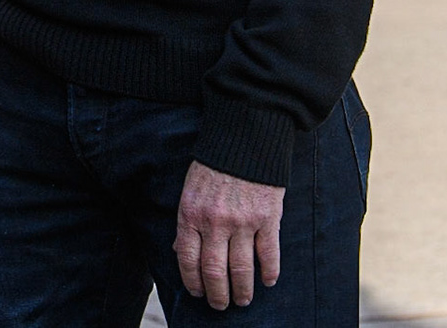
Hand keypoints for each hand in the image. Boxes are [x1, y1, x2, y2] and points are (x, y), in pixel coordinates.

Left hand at [174, 162, 283, 309]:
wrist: (243, 142)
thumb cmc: (213, 167)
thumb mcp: (189, 191)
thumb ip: (187, 222)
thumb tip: (178, 250)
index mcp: (191, 214)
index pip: (187, 259)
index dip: (192, 281)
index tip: (197, 293)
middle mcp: (215, 222)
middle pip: (214, 271)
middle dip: (217, 294)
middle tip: (220, 305)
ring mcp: (242, 222)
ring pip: (241, 268)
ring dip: (242, 290)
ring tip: (242, 300)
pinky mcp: (267, 218)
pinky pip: (268, 254)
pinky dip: (269, 272)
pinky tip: (267, 281)